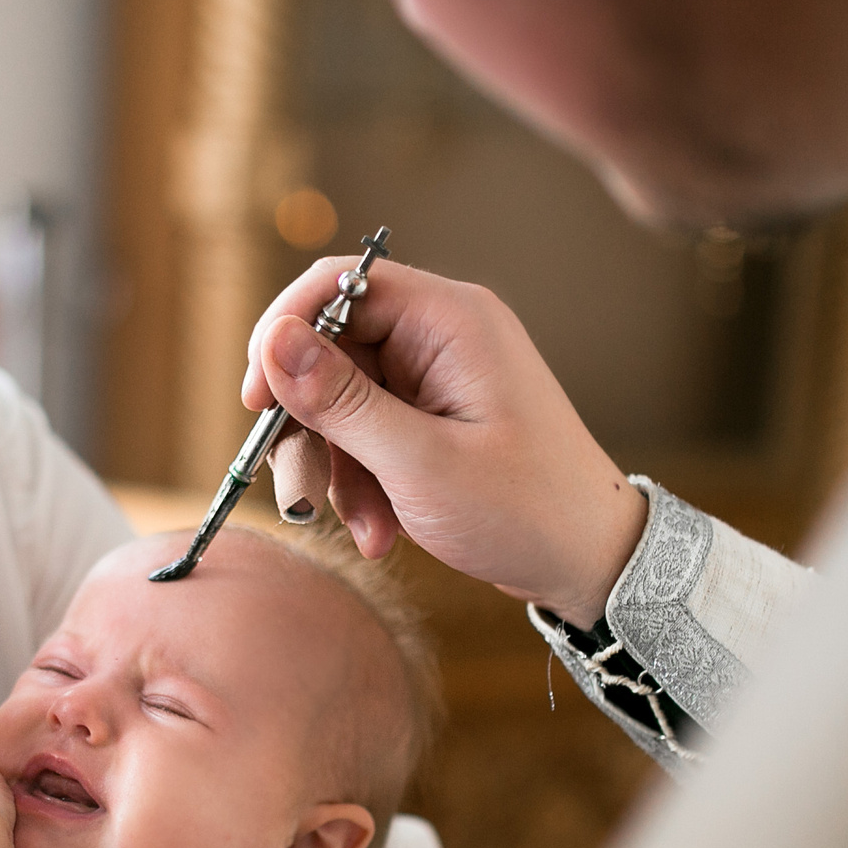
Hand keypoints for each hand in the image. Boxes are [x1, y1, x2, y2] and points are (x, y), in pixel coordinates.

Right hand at [243, 257, 647, 625]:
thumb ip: (342, 401)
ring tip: (366, 527)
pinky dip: (363, 482)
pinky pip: (369, 433)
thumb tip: (276, 342)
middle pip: (333, 352)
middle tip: (301, 487)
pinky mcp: (435, 417)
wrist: (591, 562)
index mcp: (452, 320)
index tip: (256, 399)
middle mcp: (443, 336)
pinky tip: (381, 529)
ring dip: (339, 468)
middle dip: (311, 426)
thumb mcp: (420, 462)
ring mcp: (439, 378)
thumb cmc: (526, 511)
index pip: (340, 285)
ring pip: (343, 402)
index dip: (286, 333)